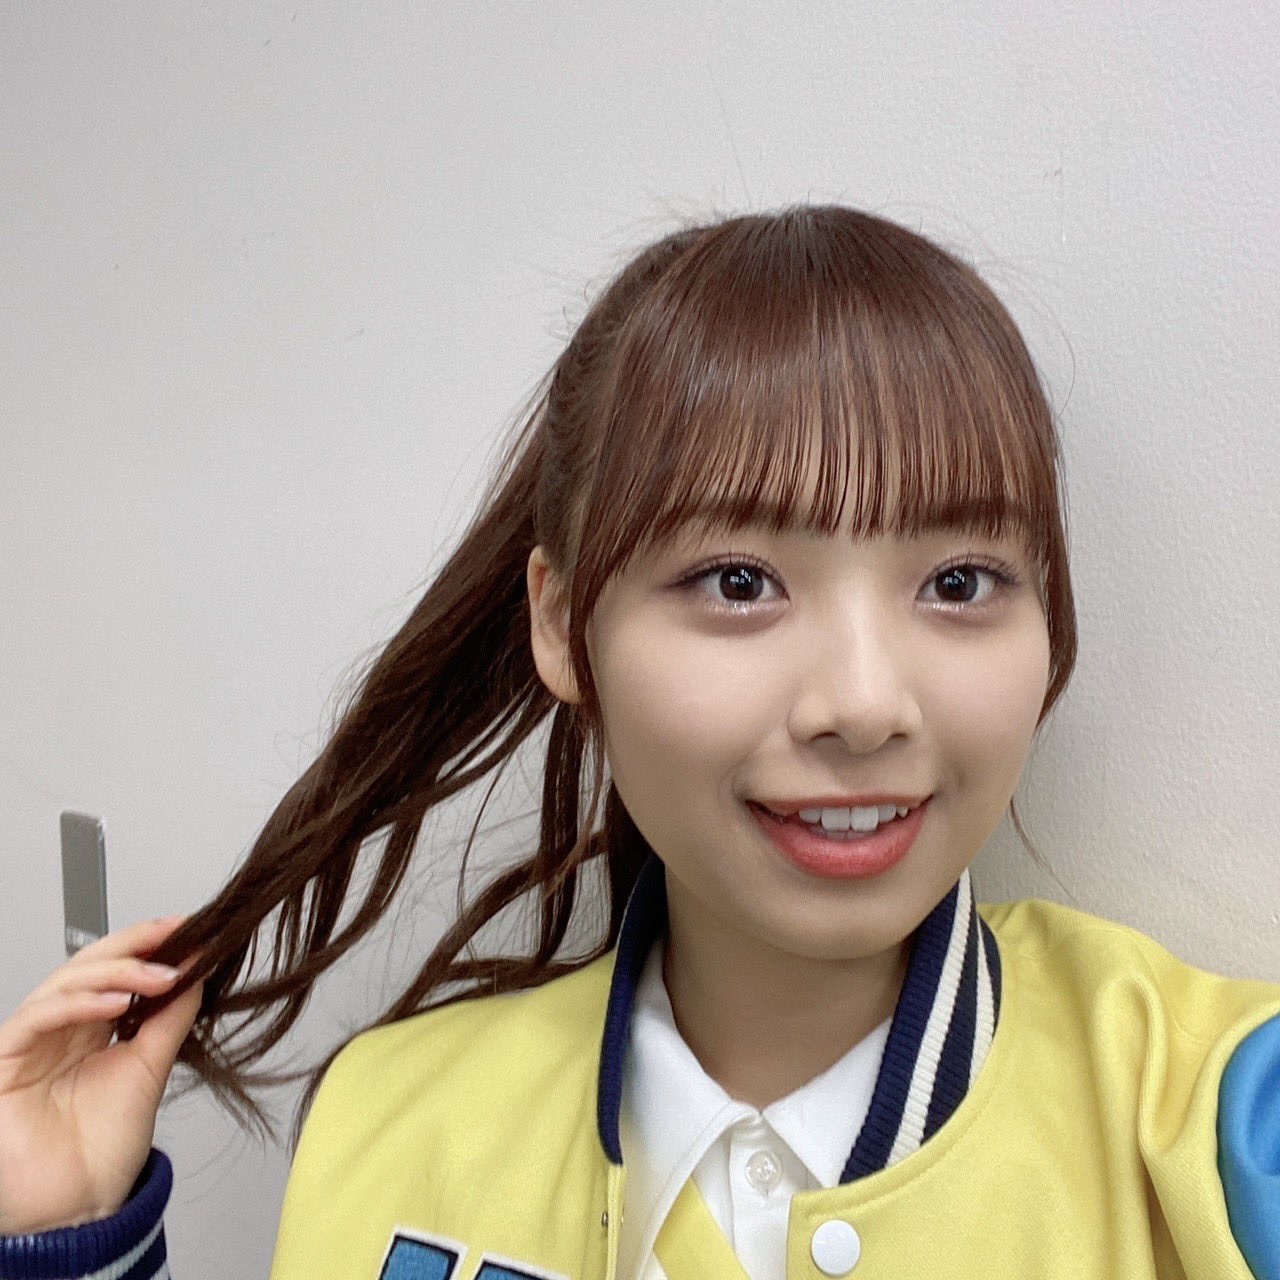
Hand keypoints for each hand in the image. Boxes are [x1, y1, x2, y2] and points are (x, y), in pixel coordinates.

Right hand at [0, 916, 203, 1233]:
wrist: (78, 1207)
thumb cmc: (102, 1148)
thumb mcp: (150, 1069)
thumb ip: (170, 1019)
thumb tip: (197, 971)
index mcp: (92, 1027)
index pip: (116, 969)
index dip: (148, 943)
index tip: (189, 926)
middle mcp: (61, 1028)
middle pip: (90, 965)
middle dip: (135, 944)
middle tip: (177, 934)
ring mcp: (32, 1042)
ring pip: (65, 981)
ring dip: (117, 971)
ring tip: (161, 975)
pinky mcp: (5, 1060)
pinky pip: (37, 1016)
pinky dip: (79, 1003)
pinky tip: (118, 1002)